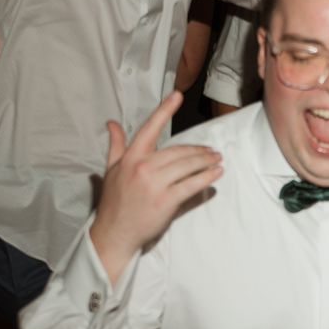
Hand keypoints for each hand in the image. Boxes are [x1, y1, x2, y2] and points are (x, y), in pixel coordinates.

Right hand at [88, 91, 221, 278]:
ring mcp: (155, 184)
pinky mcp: (166, 201)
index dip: (164, 110)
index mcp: (131, 158)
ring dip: (206, 161)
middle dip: (198, 149)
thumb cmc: (114, 201)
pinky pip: (192, 185)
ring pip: (187, 166)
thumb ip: (116, 145)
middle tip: (212, 150)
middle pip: (178, 151)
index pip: (149, 128)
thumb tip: (112, 123)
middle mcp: (143, 167)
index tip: (177, 95)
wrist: (115, 233)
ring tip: (217, 159)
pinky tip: (216, 174)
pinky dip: (206, 178)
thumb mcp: (112, 170)